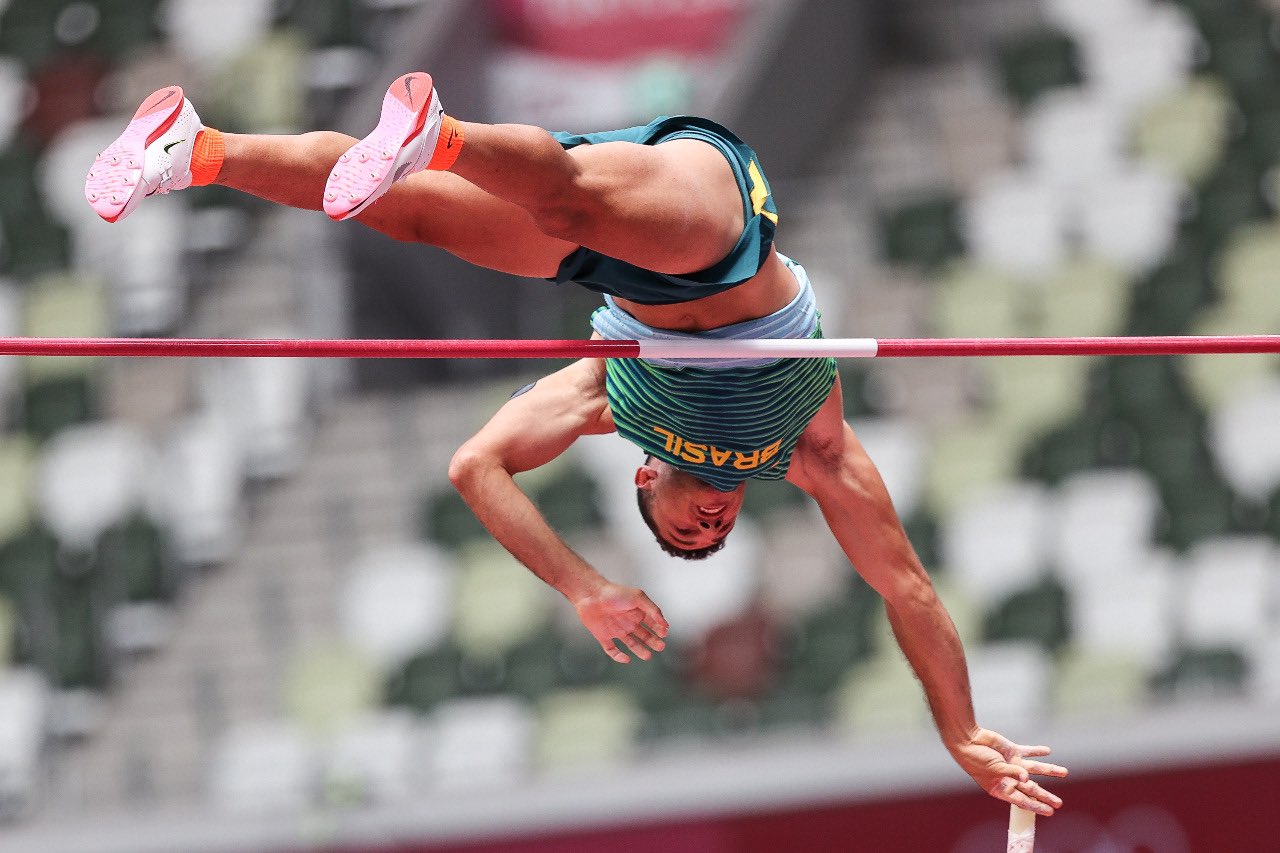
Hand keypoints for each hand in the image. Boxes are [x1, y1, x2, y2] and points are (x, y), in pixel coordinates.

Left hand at [573, 582, 668, 662]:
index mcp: (636, 612)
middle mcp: (628, 622)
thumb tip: (665, 624)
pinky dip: (618, 656)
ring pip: (631, 644)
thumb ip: (653, 610)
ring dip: (640, 650)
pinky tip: (626, 658)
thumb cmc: (615, 593)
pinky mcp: (604, 637)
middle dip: (653, 642)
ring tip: (648, 656)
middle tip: (660, 647)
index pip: (652, 623)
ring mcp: (616, 630)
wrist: (591, 595)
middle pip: (644, 635)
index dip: (659, 629)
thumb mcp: (638, 597)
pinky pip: (612, 650)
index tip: (664, 634)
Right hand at [949, 728, 1067, 815]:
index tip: (1050, 812)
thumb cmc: (976, 759)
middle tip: (1059, 803)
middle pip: (1031, 788)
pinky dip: (1037, 751)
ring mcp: (1012, 764)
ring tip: (1064, 772)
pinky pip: (1028, 752)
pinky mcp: (1012, 751)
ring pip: (1035, 769)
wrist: (968, 740)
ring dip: (1050, 770)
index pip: (1022, 800)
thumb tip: (1028, 778)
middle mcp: (1009, 778)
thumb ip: (1013, 773)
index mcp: (1001, 788)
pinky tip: (1047, 752)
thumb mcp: (995, 770)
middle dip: (1046, 795)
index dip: (1036, 806)